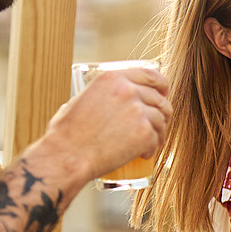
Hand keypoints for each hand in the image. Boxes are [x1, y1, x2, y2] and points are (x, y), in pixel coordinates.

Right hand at [46, 64, 171, 184]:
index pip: (149, 74)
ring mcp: (138, 112)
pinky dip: (153, 148)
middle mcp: (128, 90)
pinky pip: (157, 139)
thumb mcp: (80, 99)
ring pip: (160, 120)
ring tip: (152, 142)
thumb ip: (100, 95)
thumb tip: (107, 100)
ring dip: (159, 131)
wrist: (67, 156)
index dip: (161, 85)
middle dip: (163, 111)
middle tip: (160, 123)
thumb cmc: (67, 134)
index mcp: (112, 78)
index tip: (163, 93)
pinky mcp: (144, 134)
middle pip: (159, 99)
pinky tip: (144, 154)